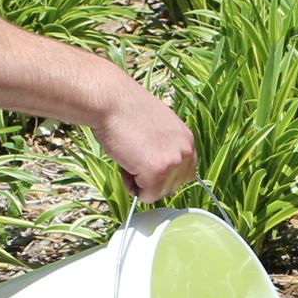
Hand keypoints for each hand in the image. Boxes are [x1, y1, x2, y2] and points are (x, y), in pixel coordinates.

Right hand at [92, 73, 197, 202]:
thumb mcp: (158, 128)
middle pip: (172, 187)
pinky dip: (130, 186)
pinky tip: (125, 162)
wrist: (110, 101)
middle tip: (135, 156)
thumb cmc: (125, 110)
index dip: (163, 173)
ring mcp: (172, 163)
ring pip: (158, 194)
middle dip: (151, 180)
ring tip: (130, 156)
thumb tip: (160, 168)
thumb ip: (165, 147)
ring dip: (140, 182)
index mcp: (187, 140)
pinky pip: (145, 196)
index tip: (147, 161)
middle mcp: (185, 152)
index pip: (184, 173)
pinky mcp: (156, 172)